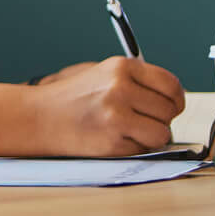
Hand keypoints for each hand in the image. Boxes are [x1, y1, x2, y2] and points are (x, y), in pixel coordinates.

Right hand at [27, 56, 183, 153]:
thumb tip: (176, 100)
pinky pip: (145, 148)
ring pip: (162, 132)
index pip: (171, 85)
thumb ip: (139, 82)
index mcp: (121, 66)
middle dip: (159, 119)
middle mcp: (120, 87)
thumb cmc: (74, 98)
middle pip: (169, 110)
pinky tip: (112, 138)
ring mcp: (117, 114)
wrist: (38, 117)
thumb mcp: (104, 75)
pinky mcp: (113, 140)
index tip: (169, 107)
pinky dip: (134, 148)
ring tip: (125, 130)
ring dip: (149, 136)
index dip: (175, 100)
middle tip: (138, 120)